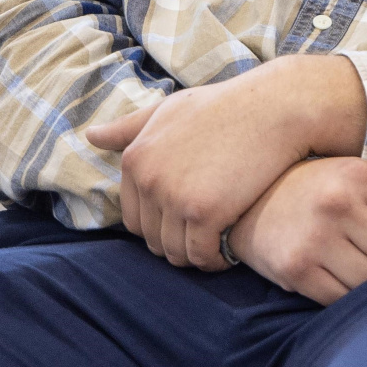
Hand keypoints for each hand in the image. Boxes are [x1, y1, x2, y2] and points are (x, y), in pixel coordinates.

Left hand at [84, 54, 366, 270]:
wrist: (277, 106)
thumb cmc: (227, 106)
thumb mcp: (172, 109)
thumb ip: (130, 127)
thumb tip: (90, 136)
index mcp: (136, 158)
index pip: (134, 218)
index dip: (162, 224)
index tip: (189, 220)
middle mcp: (148, 179)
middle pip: (152, 239)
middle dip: (177, 242)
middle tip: (207, 235)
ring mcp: (174, 197)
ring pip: (175, 252)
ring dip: (196, 256)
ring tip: (218, 245)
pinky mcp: (205, 213)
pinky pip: (201, 255)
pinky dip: (215, 260)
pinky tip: (230, 251)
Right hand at [227, 156, 366, 304]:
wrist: (251, 204)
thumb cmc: (320, 188)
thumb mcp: (364, 178)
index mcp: (359, 175)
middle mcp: (337, 205)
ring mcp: (314, 240)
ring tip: (357, 261)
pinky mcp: (296, 272)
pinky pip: (343, 299)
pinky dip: (348, 295)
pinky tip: (338, 275)